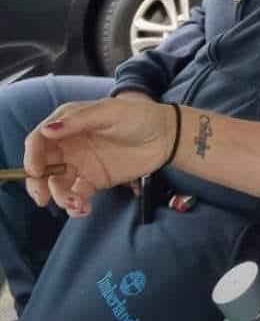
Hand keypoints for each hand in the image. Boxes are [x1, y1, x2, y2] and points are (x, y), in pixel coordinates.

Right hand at [23, 97, 175, 215]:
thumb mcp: (109, 112)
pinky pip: (76, 196)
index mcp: (67, 123)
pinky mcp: (94, 181)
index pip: (39, 139)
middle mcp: (69, 144)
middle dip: (38, 183)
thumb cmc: (138, 116)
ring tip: (78, 203)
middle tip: (42, 197)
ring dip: (60, 197)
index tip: (35, 171)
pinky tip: (85, 208)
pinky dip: (76, 205)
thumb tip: (47, 130)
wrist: (166, 136)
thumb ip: (78, 121)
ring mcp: (80, 164)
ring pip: (57, 184)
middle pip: (42, 166)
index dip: (32, 155)